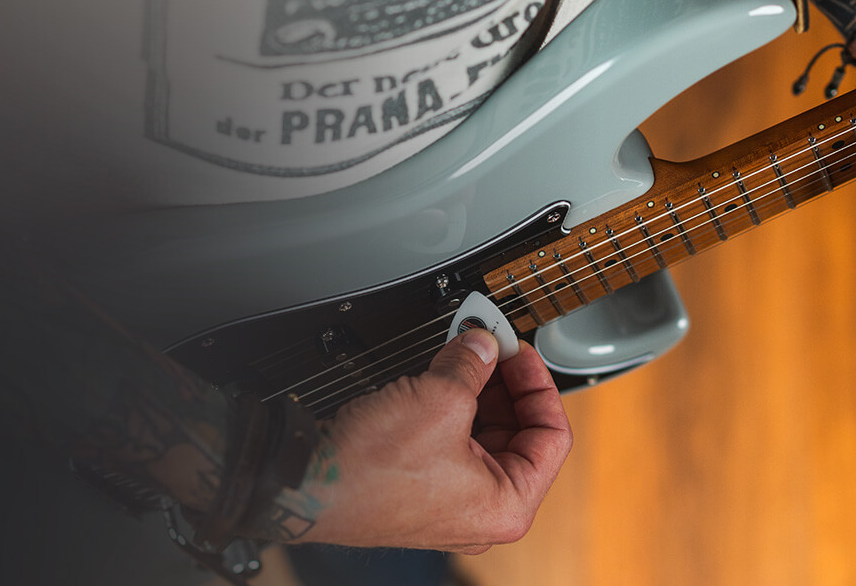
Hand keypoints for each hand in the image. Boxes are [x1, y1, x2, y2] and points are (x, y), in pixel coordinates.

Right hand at [293, 330, 571, 552]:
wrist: (302, 483)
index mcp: (507, 506)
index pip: (553, 436)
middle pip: (520, 434)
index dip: (540, 384)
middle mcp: (483, 512)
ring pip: (485, 434)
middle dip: (506, 383)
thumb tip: (483, 344)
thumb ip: (473, 364)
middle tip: (493, 345)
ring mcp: (451, 501)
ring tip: (465, 352)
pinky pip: (454, 441)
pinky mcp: (421, 487)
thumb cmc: (367, 471)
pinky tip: (442, 374)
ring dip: (478, 389)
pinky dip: (453, 405)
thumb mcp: (440, 399)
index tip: (521, 352)